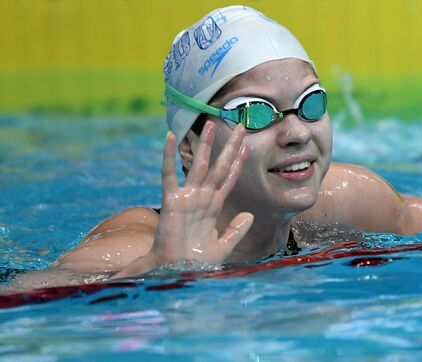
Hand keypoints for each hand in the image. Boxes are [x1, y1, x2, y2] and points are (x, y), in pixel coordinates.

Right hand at [113, 121, 252, 277]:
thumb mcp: (223, 246)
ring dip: (205, 145)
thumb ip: (236, 231)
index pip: (228, 180)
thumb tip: (249, 215)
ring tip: (210, 124)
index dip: (237, 164)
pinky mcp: (171, 201)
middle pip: (218, 167)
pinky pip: (169, 175)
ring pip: (198, 165)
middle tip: (241, 126)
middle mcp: (201, 198)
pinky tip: (171, 137)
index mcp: (213, 207)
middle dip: (229, 147)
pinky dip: (168, 156)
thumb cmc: (195, 261)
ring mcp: (187, 197)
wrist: (176, 271)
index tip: (247, 147)